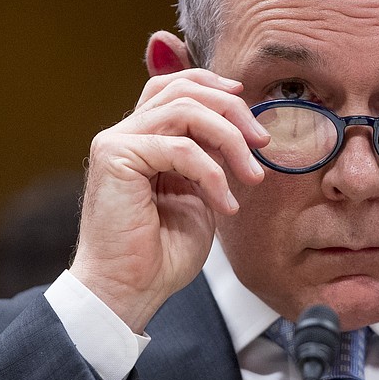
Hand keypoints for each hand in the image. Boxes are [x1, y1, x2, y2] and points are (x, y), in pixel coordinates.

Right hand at [70, 69, 268, 331]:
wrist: (128, 291)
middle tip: (262, 144)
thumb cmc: (161, 254)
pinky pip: (179, 147)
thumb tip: (240, 134)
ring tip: (252, 176)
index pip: (176, 88)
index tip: (251, 115)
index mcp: (144, 139)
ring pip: (185, 110)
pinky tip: (226, 205)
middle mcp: (126, 133)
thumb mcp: (199, 197)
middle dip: (233, 111)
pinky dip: (212, 174)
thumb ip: (210, 161)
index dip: (215, 88)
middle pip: (183, 89)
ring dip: (230, 140)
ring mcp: (117, 142)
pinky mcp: (116, 157)